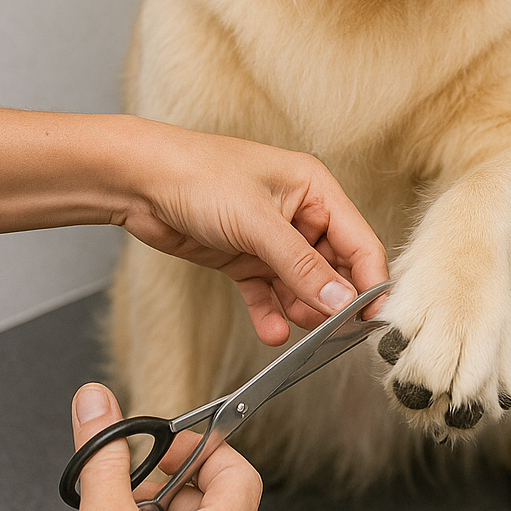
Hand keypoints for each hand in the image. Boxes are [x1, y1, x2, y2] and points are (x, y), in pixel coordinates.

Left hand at [116, 124, 388, 343]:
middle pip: (333, 267)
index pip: (358, 241)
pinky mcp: (243, 257)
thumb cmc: (198, 175)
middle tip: (334, 335)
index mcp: (314, 188)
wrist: (138, 181)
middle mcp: (298, 212)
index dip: (369, 281)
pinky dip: (270, 313)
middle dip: (333, 301)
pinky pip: (267, 292)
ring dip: (302, 311)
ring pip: (301, 285)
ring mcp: (270, 237)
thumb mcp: (257, 222)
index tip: (372, 319)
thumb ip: (301, 266)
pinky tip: (271, 332)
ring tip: (300, 332)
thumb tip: (341, 301)